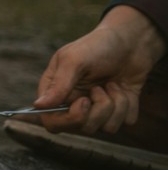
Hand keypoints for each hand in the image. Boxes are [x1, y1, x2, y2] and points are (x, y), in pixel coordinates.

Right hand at [35, 6, 165, 134]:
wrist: (131, 40)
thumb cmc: (97, 46)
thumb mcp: (74, 60)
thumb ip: (58, 84)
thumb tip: (38, 105)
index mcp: (57, 91)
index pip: (52, 122)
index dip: (68, 119)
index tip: (84, 102)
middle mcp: (75, 103)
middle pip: (82, 128)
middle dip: (98, 110)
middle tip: (100, 88)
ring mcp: (98, 108)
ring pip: (106, 128)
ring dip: (116, 104)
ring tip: (113, 84)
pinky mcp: (119, 110)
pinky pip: (125, 121)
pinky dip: (129, 105)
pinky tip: (125, 88)